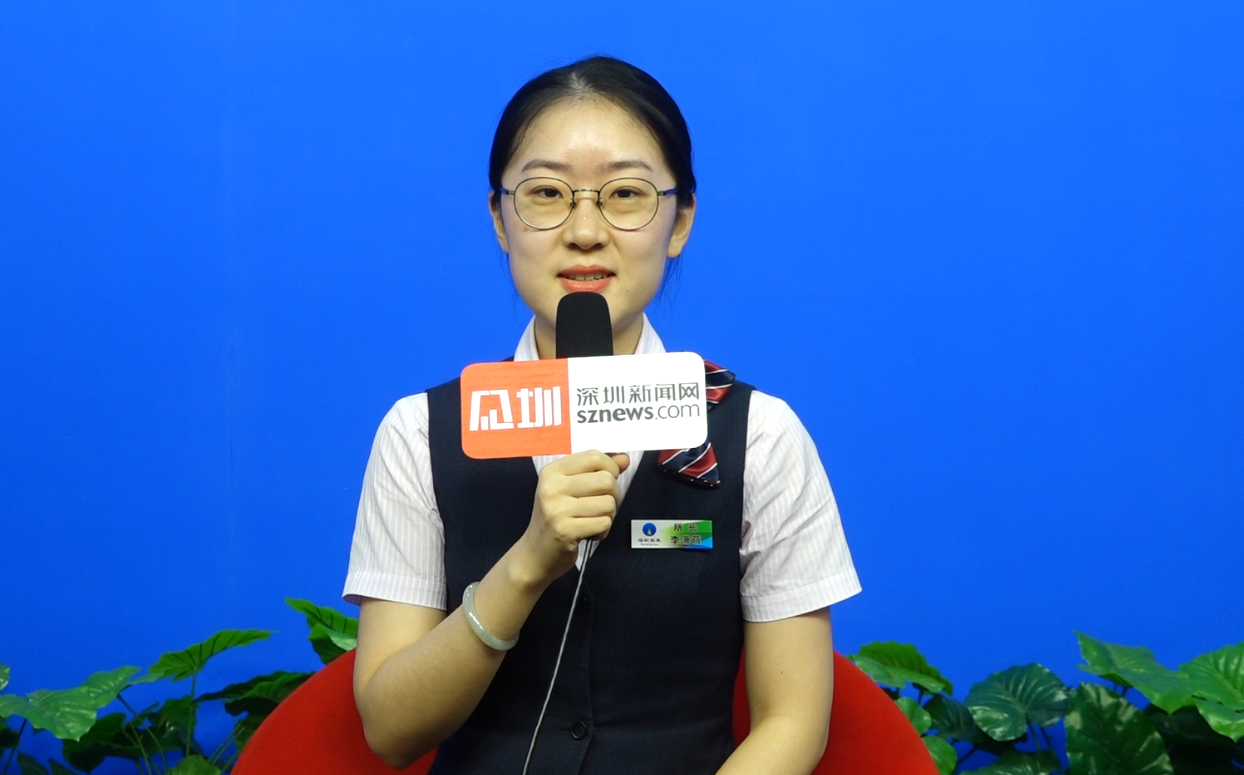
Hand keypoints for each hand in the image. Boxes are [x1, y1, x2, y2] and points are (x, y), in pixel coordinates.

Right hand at [516, 450, 629, 583]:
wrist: (535, 553)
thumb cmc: (556, 519)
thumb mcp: (570, 488)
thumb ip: (597, 471)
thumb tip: (624, 459)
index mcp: (552, 472)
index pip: (594, 457)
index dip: (610, 468)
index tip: (607, 481)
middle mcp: (552, 487)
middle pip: (606, 480)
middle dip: (613, 494)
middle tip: (601, 505)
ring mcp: (557, 509)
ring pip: (609, 503)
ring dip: (608, 515)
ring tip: (592, 520)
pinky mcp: (565, 530)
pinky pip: (604, 523)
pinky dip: (603, 531)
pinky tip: (589, 533)